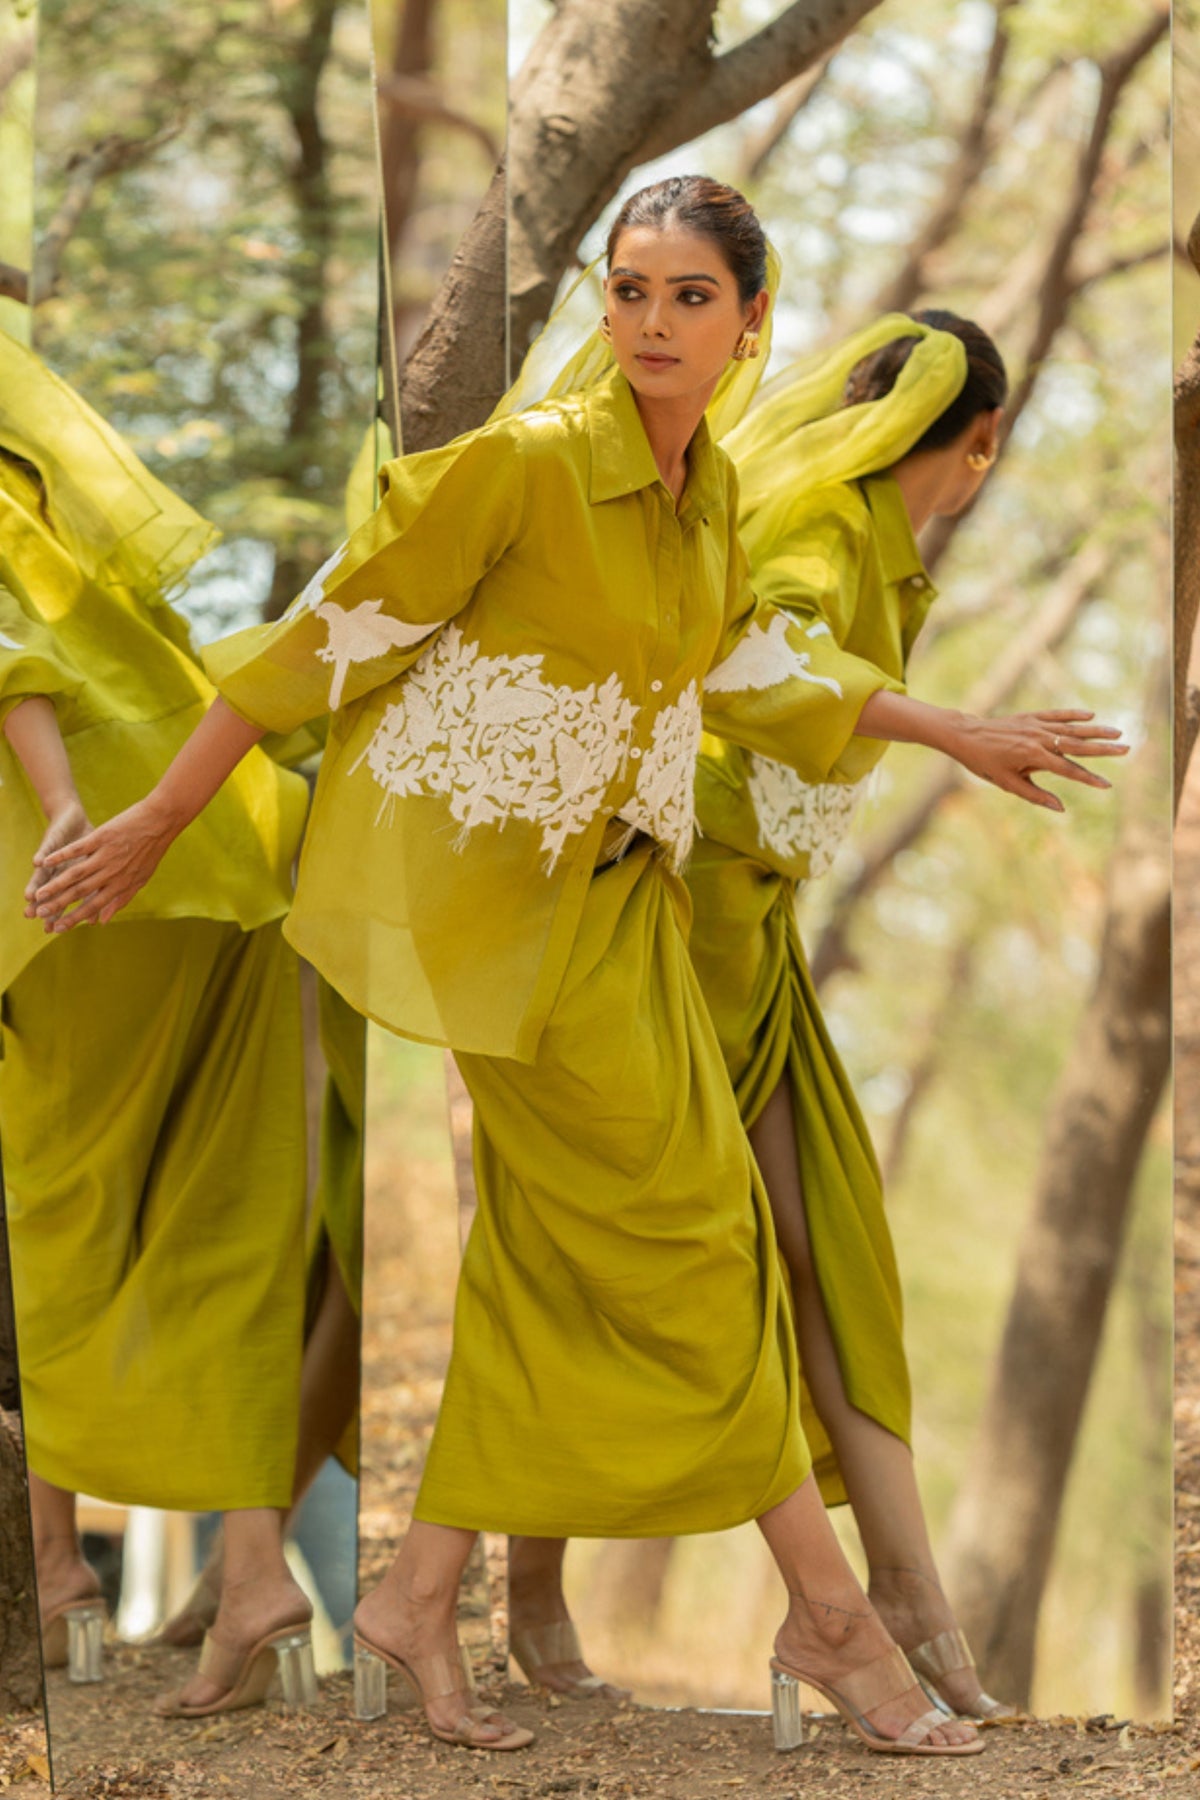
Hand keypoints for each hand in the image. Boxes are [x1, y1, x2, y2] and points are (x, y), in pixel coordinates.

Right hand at [30, 795, 178, 930]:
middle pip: (81, 892)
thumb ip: (121, 899)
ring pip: (76, 873)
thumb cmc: (150, 851)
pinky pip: (77, 849)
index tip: (58, 928)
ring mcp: (106, 855)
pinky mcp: (101, 837)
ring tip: (38, 895)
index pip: (94, 905)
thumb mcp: (141, 879)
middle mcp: (112, 873)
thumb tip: (104, 920)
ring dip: (56, 885)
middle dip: (59, 905)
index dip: (75, 918)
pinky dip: (60, 856)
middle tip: (40, 915)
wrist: (160, 822)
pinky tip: (44, 863)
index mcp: (120, 884)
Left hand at [941, 709, 1128, 811]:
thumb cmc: (985, 763)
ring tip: (1117, 732)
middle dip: (1103, 749)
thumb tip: (1061, 808)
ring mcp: (1036, 725)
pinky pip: (1056, 714)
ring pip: (1071, 728)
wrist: (966, 735)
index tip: (1107, 785)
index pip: (1069, 770)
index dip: (1089, 778)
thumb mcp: (1008, 783)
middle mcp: (1038, 739)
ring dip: (1095, 731)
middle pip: (1077, 745)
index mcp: (1033, 757)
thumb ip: (1036, 795)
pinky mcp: (1031, 716)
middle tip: (1126, 749)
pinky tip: (1090, 715)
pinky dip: (1073, 714)